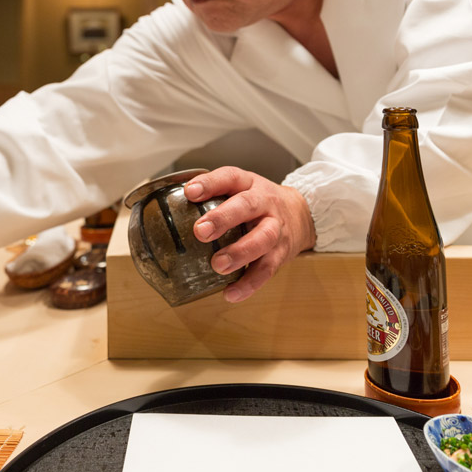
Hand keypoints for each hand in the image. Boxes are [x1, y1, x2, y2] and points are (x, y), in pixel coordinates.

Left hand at [184, 167, 315, 302]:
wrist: (302, 214)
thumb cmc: (258, 203)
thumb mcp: (240, 189)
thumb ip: (212, 195)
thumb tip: (170, 207)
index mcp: (249, 184)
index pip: (229, 177)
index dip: (210, 183)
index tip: (190, 192)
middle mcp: (264, 203)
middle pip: (247, 206)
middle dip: (223, 219)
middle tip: (201, 232)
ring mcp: (276, 228)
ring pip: (262, 239)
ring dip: (240, 253)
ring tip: (218, 266)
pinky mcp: (282, 253)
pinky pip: (267, 269)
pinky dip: (249, 283)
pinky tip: (231, 293)